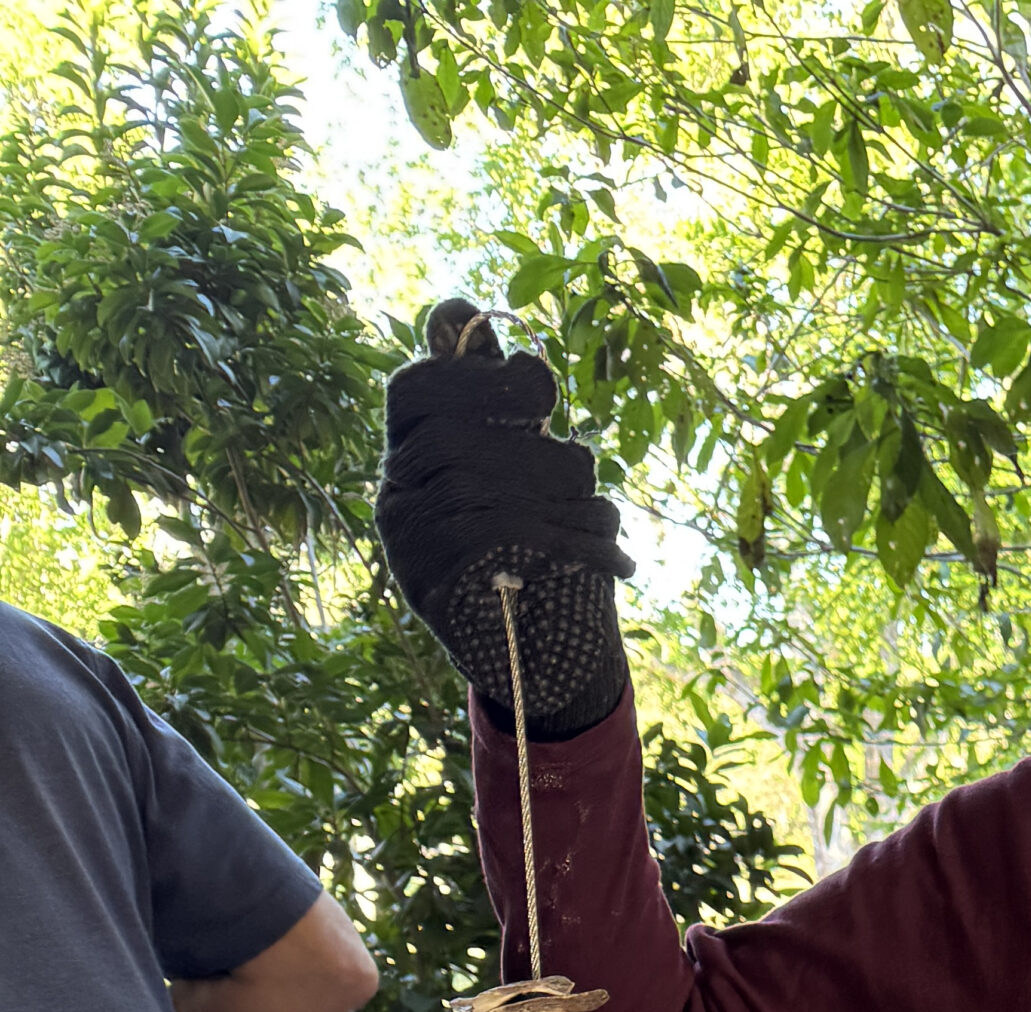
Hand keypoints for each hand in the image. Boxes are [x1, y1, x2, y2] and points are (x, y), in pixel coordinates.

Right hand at [376, 299, 634, 738]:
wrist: (547, 663)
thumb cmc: (543, 550)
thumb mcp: (528, 465)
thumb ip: (498, 397)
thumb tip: (459, 308)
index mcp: (413, 454)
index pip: (414, 392)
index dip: (475, 375)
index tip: (542, 390)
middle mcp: (394, 495)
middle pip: (450, 440)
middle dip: (534, 448)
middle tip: (586, 467)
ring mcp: (403, 545)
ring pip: (477, 490)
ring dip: (561, 499)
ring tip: (604, 522)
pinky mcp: (429, 591)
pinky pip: (496, 545)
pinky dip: (571, 544)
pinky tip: (615, 561)